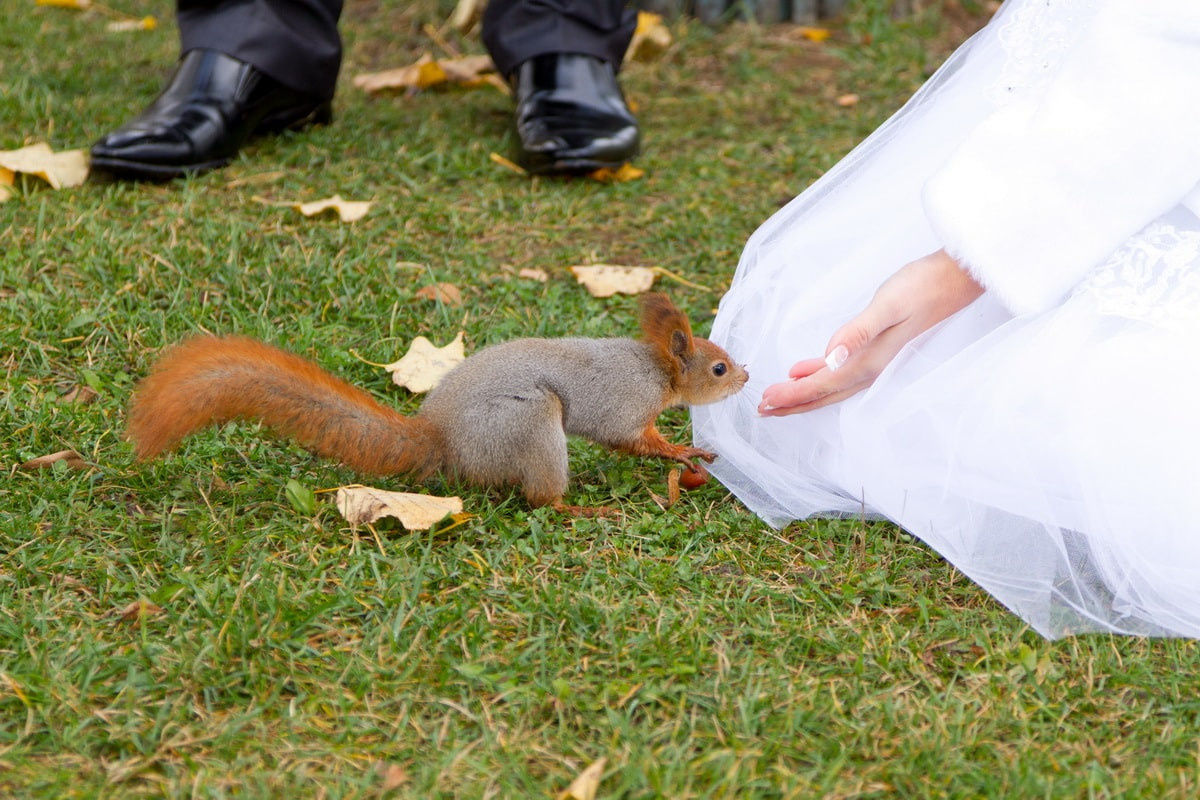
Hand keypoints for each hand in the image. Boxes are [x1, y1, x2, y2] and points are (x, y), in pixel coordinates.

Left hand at [759, 249, 983, 415]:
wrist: (956, 278)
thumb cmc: (922, 287)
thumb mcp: (887, 306)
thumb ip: (858, 332)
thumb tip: (830, 357)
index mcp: (870, 362)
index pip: (823, 385)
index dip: (793, 395)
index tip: (764, 401)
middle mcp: (872, 368)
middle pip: (825, 394)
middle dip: (793, 404)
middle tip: (762, 411)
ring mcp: (876, 360)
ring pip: (832, 385)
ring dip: (803, 393)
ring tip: (777, 399)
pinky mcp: (878, 348)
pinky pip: (842, 371)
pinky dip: (819, 373)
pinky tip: (803, 369)